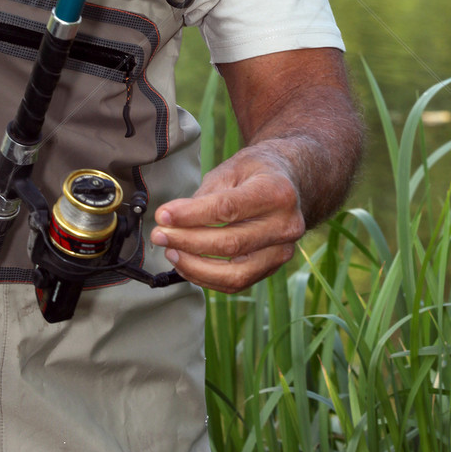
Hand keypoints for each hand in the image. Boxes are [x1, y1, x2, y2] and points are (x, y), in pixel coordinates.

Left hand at [151, 146, 306, 292]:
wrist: (291, 182)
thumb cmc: (257, 172)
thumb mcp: (232, 168)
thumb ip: (205, 195)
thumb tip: (171, 220)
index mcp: (278, 192)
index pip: (228, 209)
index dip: (192, 215)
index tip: (163, 216)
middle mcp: (286, 224)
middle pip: (231, 243)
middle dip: (187, 241)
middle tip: (159, 235)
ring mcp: (283, 250)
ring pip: (235, 273)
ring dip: (195, 267)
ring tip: (170, 252)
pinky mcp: (273, 267)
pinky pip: (237, 282)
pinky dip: (207, 277)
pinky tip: (186, 263)